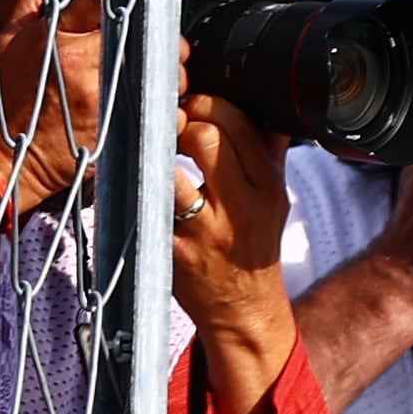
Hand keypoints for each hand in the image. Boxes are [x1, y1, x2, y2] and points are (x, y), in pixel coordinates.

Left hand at [166, 87, 299, 413]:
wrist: (243, 308)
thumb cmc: (253, 248)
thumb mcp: (274, 201)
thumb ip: (270, 156)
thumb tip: (270, 111)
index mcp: (268, 188)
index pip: (239, 123)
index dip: (208, 105)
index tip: (193, 108)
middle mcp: (242, 206)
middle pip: (205, 135)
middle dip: (178, 120)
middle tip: (168, 126)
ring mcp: (204, 228)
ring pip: (171, 164)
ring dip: (154, 148)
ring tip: (152, 148)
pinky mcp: (172, 245)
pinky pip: (147, 201)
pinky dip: (138, 183)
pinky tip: (140, 179)